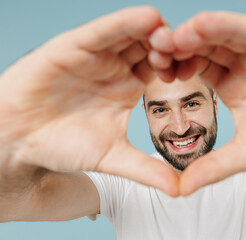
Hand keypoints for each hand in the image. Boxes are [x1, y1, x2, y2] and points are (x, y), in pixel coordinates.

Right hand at [0, 6, 178, 196]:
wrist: (19, 140)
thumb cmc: (63, 144)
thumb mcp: (112, 157)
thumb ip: (146, 170)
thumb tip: (179, 190)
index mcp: (128, 86)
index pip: (163, 69)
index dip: (182, 68)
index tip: (200, 73)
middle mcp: (116, 66)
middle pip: (151, 47)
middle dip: (172, 47)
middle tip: (191, 51)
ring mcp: (96, 54)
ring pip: (131, 34)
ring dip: (153, 32)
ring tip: (172, 36)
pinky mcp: (73, 46)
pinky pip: (103, 31)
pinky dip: (124, 23)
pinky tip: (146, 19)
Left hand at [150, 11, 245, 194]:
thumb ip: (215, 167)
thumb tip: (181, 189)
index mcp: (231, 85)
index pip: (196, 70)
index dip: (175, 69)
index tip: (152, 72)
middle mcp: (244, 64)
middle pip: (206, 49)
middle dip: (180, 48)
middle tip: (155, 49)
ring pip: (225, 36)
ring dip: (199, 33)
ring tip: (174, 36)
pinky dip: (229, 25)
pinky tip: (204, 23)